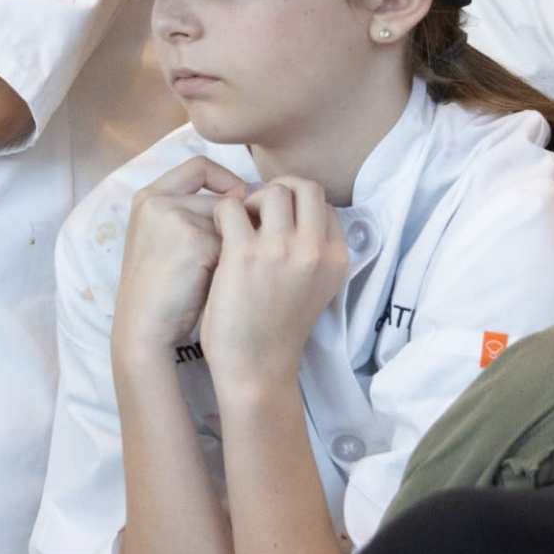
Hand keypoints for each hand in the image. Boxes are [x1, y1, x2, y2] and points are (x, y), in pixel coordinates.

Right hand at [117, 157, 249, 350]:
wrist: (144, 327)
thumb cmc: (163, 289)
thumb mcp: (167, 239)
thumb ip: (195, 212)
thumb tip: (251, 195)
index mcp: (147, 196)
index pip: (199, 166)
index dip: (227, 181)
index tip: (241, 205)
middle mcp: (156, 200)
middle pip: (222, 199)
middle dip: (235, 229)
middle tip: (232, 257)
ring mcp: (172, 217)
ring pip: (231, 223)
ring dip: (232, 249)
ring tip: (217, 277)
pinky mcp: (193, 240)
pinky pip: (234, 244)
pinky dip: (232, 265)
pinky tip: (217, 286)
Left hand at [199, 177, 347, 381]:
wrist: (257, 366)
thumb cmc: (277, 327)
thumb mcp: (315, 287)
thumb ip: (313, 252)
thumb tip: (293, 214)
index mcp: (337, 258)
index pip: (324, 204)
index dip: (297, 204)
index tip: (276, 219)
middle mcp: (315, 250)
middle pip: (305, 187)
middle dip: (278, 191)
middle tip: (256, 212)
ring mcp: (281, 250)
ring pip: (271, 191)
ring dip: (249, 200)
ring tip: (236, 224)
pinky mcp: (244, 254)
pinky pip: (230, 207)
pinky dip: (220, 212)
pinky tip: (216, 233)